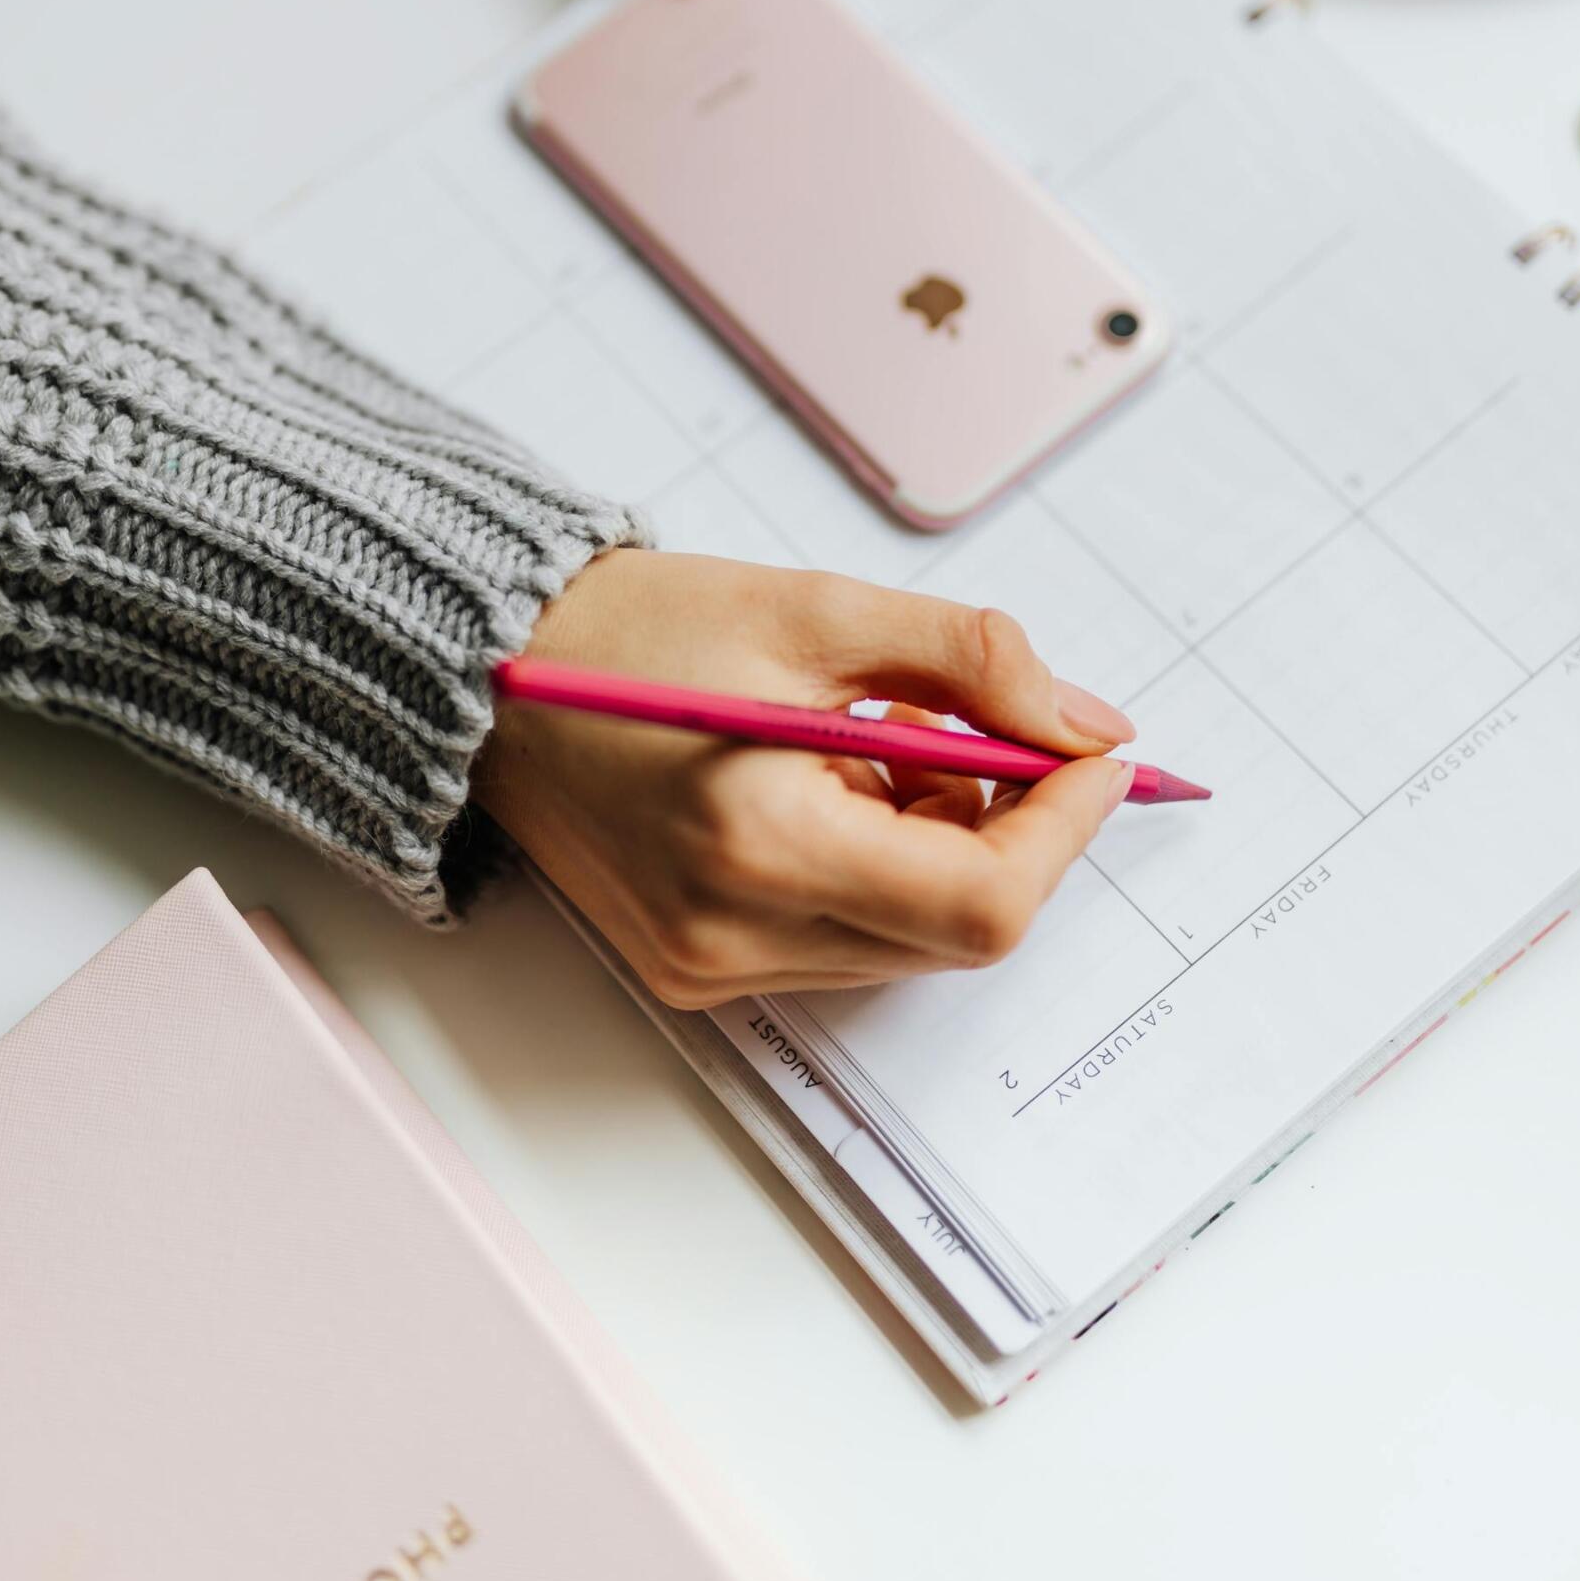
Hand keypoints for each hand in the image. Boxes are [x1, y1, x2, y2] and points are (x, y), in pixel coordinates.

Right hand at [473, 549, 1133, 1007]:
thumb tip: (1090, 727)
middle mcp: (732, 935)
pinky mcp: (695, 969)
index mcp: (760, 845)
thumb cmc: (634, 632)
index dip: (1064, 828)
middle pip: (957, 932)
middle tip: (991, 732)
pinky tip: (834, 785)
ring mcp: (709, 966)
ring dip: (941, 850)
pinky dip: (878, 869)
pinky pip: (844, 941)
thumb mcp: (816, 611)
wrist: (489, 678)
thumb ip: (970, 663)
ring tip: (882, 743)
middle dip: (1008, 832)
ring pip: (909, 942)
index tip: (1091, 754)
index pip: (984, 902)